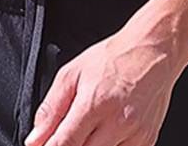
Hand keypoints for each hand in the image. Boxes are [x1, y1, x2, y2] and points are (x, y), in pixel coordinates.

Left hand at [25, 27, 183, 145]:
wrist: (153, 51)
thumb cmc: (113, 59)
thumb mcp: (72, 74)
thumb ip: (50, 109)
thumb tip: (35, 138)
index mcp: (93, 104)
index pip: (64, 144)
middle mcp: (116, 123)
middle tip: (67, 135)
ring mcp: (134, 135)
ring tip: (88, 130)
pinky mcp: (147, 141)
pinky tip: (106, 135)